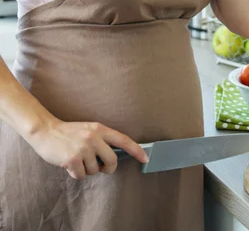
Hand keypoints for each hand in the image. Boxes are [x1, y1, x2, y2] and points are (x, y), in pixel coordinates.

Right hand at [27, 118, 147, 179]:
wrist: (46, 131)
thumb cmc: (69, 133)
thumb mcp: (88, 130)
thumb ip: (101, 140)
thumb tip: (114, 157)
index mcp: (100, 129)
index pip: (123, 140)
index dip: (136, 150)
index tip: (146, 158)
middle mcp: (94, 137)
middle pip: (112, 161)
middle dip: (108, 168)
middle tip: (100, 167)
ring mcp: (83, 148)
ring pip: (95, 170)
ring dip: (87, 170)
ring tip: (77, 159)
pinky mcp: (72, 159)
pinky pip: (82, 175)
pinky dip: (76, 173)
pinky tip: (69, 164)